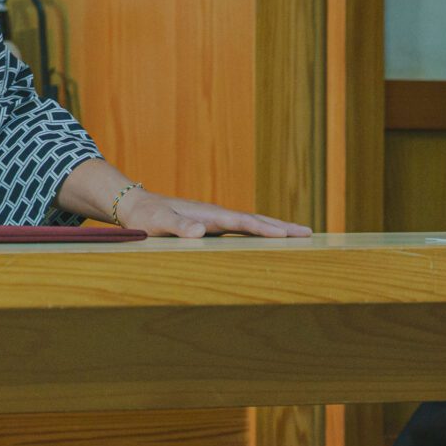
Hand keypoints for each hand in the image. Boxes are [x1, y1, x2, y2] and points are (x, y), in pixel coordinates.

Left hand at [113, 188, 309, 239]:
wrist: (136, 206)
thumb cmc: (146, 217)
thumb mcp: (158, 223)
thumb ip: (177, 227)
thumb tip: (201, 233)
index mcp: (208, 215)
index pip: (242, 222)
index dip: (265, 229)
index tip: (287, 235)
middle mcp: (215, 215)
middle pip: (254, 219)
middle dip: (281, 226)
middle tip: (309, 233)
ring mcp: (215, 219)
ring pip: (251, 223)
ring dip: (274, 228)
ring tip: (300, 235)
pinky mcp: (211, 225)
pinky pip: (241, 229)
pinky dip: (259, 232)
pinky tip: (268, 239)